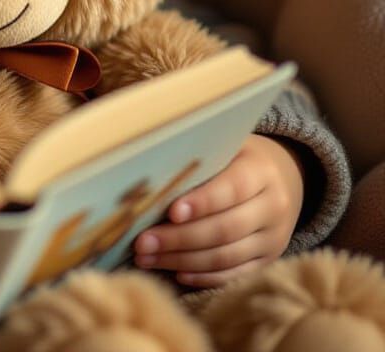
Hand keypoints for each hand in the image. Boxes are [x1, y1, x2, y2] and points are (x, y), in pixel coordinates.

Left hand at [133, 134, 304, 287]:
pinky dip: (203, 276)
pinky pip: (234, 275)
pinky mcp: (268, 261)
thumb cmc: (235, 160)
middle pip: (226, 229)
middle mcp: (273, 207)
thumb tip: (151, 181)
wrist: (282, 180)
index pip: (233, 188)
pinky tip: (175, 272)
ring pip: (226, 256)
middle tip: (142, 242)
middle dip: (179, 238)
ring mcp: (273, 238)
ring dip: (183, 261)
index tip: (171, 212)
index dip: (202, 203)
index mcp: (261, 172)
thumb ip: (197, 162)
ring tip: (147, 258)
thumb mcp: (224, 148)